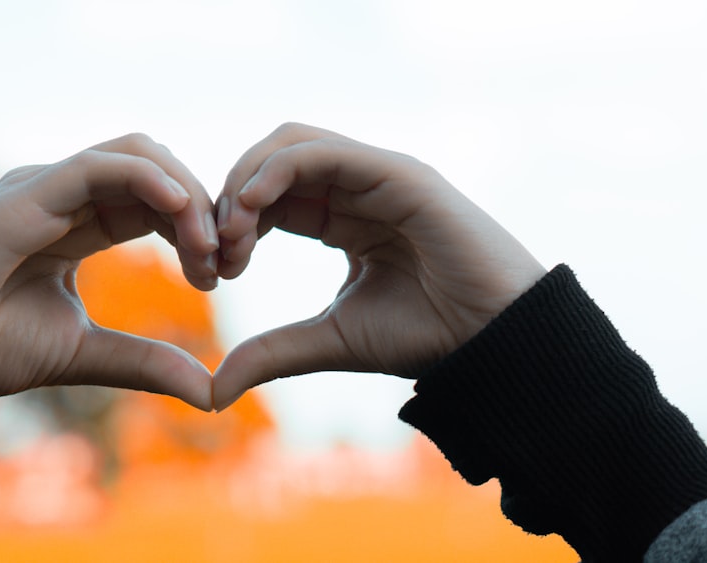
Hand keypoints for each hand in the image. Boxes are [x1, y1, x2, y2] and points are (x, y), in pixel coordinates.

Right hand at [0, 134, 217, 412]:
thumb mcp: (84, 352)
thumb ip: (144, 361)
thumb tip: (208, 391)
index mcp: (77, 223)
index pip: (154, 201)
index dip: (196, 227)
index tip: (220, 276)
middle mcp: (62, 196)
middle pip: (155, 170)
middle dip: (201, 207)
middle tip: (224, 262)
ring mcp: (43, 189)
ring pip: (136, 156)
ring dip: (185, 193)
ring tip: (207, 247)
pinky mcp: (25, 195)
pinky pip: (100, 167)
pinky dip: (150, 180)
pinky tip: (183, 214)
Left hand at [212, 123, 545, 410]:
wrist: (492, 342)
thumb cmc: (425, 337)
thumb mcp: (330, 340)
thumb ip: (273, 352)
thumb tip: (214, 391)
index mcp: (341, 218)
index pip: (268, 197)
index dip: (232, 225)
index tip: (214, 273)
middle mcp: (356, 188)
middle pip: (269, 162)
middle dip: (229, 200)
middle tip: (216, 252)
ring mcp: (376, 175)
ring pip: (289, 144)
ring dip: (245, 180)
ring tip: (232, 233)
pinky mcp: (396, 173)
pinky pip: (320, 152)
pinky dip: (275, 170)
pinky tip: (251, 207)